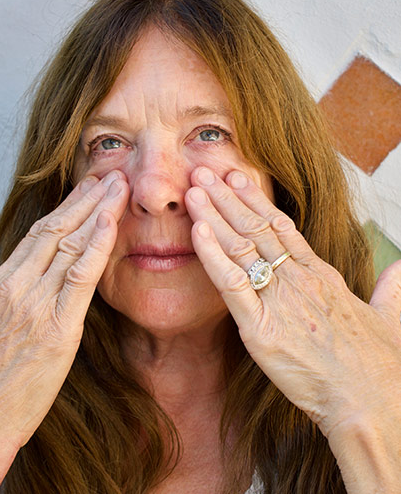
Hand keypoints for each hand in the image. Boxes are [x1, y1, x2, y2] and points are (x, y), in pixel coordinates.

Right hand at [0, 170, 128, 492]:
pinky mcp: (56, 328)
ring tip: (119, 186)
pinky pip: (80, 277)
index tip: (83, 190)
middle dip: (84, 199)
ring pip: (69, 245)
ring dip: (97, 211)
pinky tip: (110, 222)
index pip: (36, 235)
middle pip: (54, 230)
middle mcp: (14, 286)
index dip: (63, 209)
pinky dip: (96, 245)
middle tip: (109, 174)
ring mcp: (34, 304)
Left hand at [185, 166, 400, 488]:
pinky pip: (231, 283)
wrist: (372, 403)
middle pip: (257, 228)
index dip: (257, 201)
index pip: (284, 227)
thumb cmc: (380, 368)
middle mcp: (299, 280)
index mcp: (323, 276)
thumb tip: (400, 269)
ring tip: (194, 189)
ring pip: (241, 247)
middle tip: (204, 171)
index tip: (238, 178)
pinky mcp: (260, 328)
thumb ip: (390, 290)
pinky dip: (211, 256)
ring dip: (213, 215)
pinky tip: (196, 232)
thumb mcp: (390, 319)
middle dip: (227, 198)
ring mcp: (279, 301)